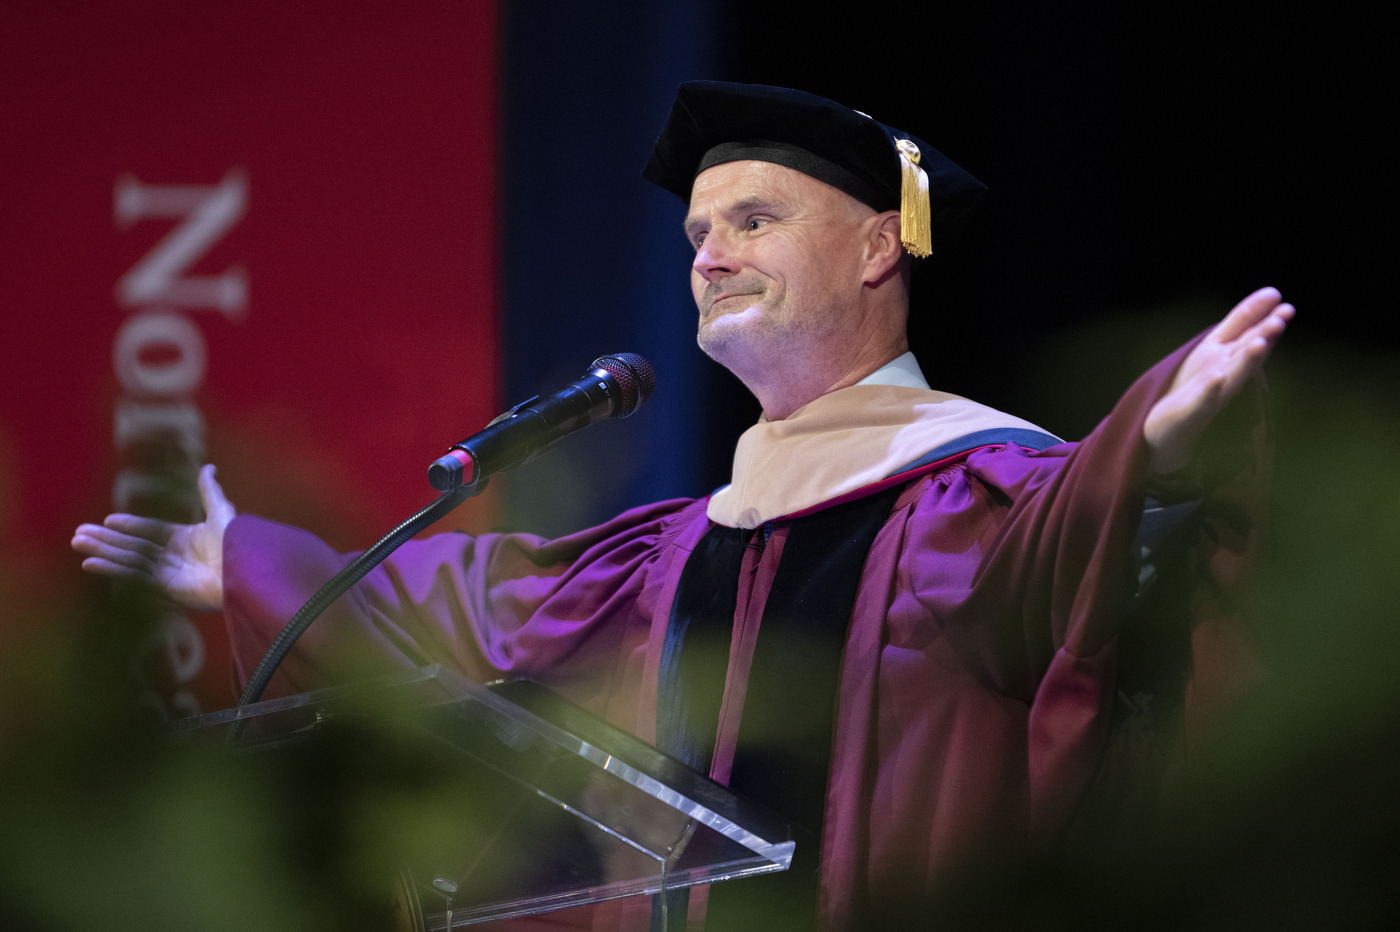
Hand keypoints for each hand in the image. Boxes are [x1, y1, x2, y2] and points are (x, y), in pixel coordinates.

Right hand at [71, 464, 234, 611]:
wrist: (246, 572)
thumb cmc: (238, 544)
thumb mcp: (221, 512)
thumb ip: (209, 492)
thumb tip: (208, 467)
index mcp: (186, 539)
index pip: (150, 530)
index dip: (130, 526)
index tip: (108, 520)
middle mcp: (174, 556)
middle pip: (134, 546)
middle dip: (107, 540)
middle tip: (79, 534)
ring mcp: (168, 573)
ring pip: (129, 559)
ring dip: (103, 552)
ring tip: (78, 544)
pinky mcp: (165, 589)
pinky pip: (134, 577)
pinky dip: (112, 570)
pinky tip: (91, 563)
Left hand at [1143, 287, 1293, 474]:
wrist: (1166, 432)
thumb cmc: (1194, 388)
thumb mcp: (1216, 348)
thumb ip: (1241, 323)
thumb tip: (1273, 294)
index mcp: (1229, 361)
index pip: (1251, 338)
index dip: (1265, 321)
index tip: (1283, 304)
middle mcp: (1226, 378)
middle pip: (1246, 356)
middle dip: (1263, 337)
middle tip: (1280, 319)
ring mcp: (1210, 398)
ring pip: (1232, 377)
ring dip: (1246, 361)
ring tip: (1259, 343)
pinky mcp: (1191, 414)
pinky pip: (1203, 401)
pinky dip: (1211, 389)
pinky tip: (1217, 376)